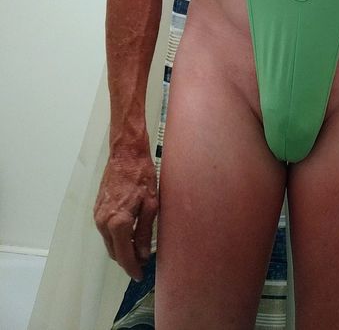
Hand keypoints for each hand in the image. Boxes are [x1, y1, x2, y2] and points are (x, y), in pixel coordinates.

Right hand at [93, 152, 157, 281]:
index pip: (124, 255)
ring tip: (137, 250)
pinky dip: (116, 237)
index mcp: (118, 222)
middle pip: (114, 251)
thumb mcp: (151, 205)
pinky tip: (128, 234)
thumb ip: (145, 232)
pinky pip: (105, 231)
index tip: (140, 276)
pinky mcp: (97, 209)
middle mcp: (103, 222)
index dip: (132, 268)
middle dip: (126, 260)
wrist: (125, 154)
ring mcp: (98, 215)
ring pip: (109, 242)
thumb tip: (143, 254)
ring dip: (121, 248)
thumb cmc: (141, 175)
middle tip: (141, 264)